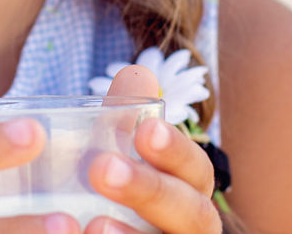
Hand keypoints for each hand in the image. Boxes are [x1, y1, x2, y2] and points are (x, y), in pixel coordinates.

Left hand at [86, 65, 221, 232]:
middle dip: (151, 191)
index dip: (175, 151)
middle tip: (102, 169)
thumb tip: (136, 73)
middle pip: (191, 215)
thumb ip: (126, 124)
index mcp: (188, 197)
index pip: (195, 172)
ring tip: (95, 225)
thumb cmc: (112, 203)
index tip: (144, 130)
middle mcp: (189, 233)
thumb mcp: (116, 161)